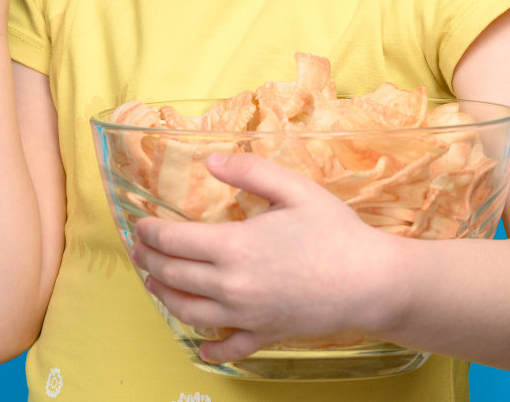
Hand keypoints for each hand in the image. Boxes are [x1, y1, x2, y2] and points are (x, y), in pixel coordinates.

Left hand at [128, 152, 403, 364]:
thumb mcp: (294, 189)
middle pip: (173, 275)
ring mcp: (245, 315)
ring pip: (188, 312)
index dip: (151, 232)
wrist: (370, 282)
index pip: (174, 241)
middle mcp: (231, 285)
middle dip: (150, 261)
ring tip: (155, 283)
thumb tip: (211, 161)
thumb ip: (250, 171)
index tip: (141, 224)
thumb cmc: (335, 232)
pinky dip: (209, 348)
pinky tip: (200, 346)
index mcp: (234, 245)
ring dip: (164, 296)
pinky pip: (227, 347)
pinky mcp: (263, 335)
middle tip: (140, 250)